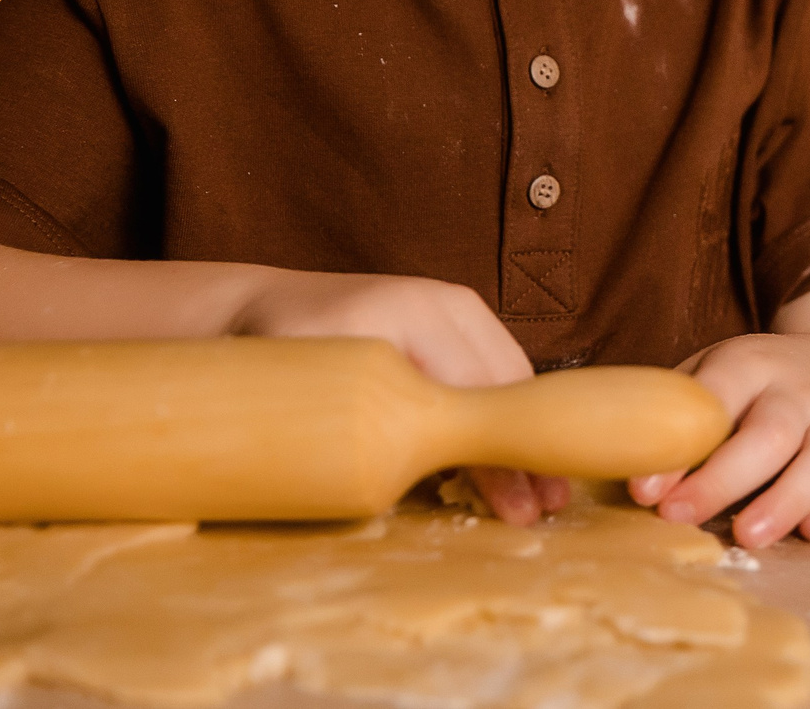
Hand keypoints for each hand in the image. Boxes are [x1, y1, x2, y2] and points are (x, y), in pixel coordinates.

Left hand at [229, 267, 569, 527]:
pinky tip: (518, 457)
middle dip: (528, 447)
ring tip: (549, 491)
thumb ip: (349, 429)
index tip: (522, 504)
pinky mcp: (454, 323)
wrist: (258, 309)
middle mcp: (442, 303)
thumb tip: (396, 488)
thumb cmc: (272, 356)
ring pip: (509, 377)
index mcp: (407, 313)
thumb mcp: (303, 391)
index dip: (500, 452)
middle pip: (504, 383)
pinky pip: (494, 371)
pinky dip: (506, 415)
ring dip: (524, 435)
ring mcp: (453, 308)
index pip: (475, 389)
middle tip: (551, 506)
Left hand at [628, 333, 809, 548]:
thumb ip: (670, 412)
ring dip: (788, 498)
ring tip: (749, 535)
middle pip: (772, 432)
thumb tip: (614, 459)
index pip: (713, 401)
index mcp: (749, 365)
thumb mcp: (708, 377)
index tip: (644, 492)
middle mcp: (799, 392)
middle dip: (724, 478)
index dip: (678, 448)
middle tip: (680, 517)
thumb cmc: (749, 389)